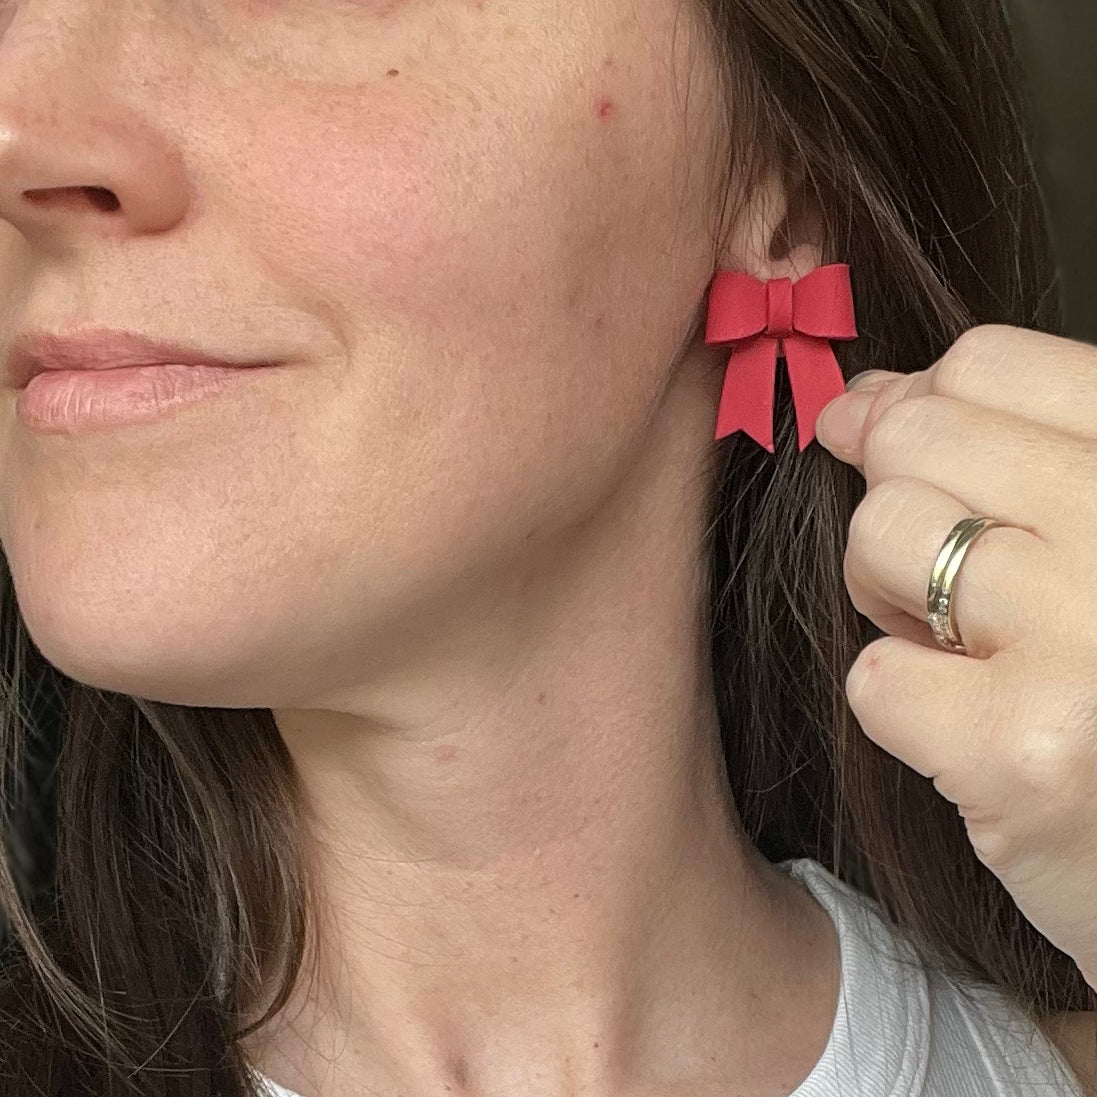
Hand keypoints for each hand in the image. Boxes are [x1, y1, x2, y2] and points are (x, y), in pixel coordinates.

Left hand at [813, 323, 1096, 984]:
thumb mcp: (1094, 533)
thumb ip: (1001, 444)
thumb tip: (860, 397)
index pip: (988, 361)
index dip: (923, 408)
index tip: (918, 459)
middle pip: (916, 436)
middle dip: (901, 501)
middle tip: (954, 578)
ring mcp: (1091, 641)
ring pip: (880, 535)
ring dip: (890, 597)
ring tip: (966, 649)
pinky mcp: (1026, 757)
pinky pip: (874, 676)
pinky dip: (903, 706)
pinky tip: (971, 732)